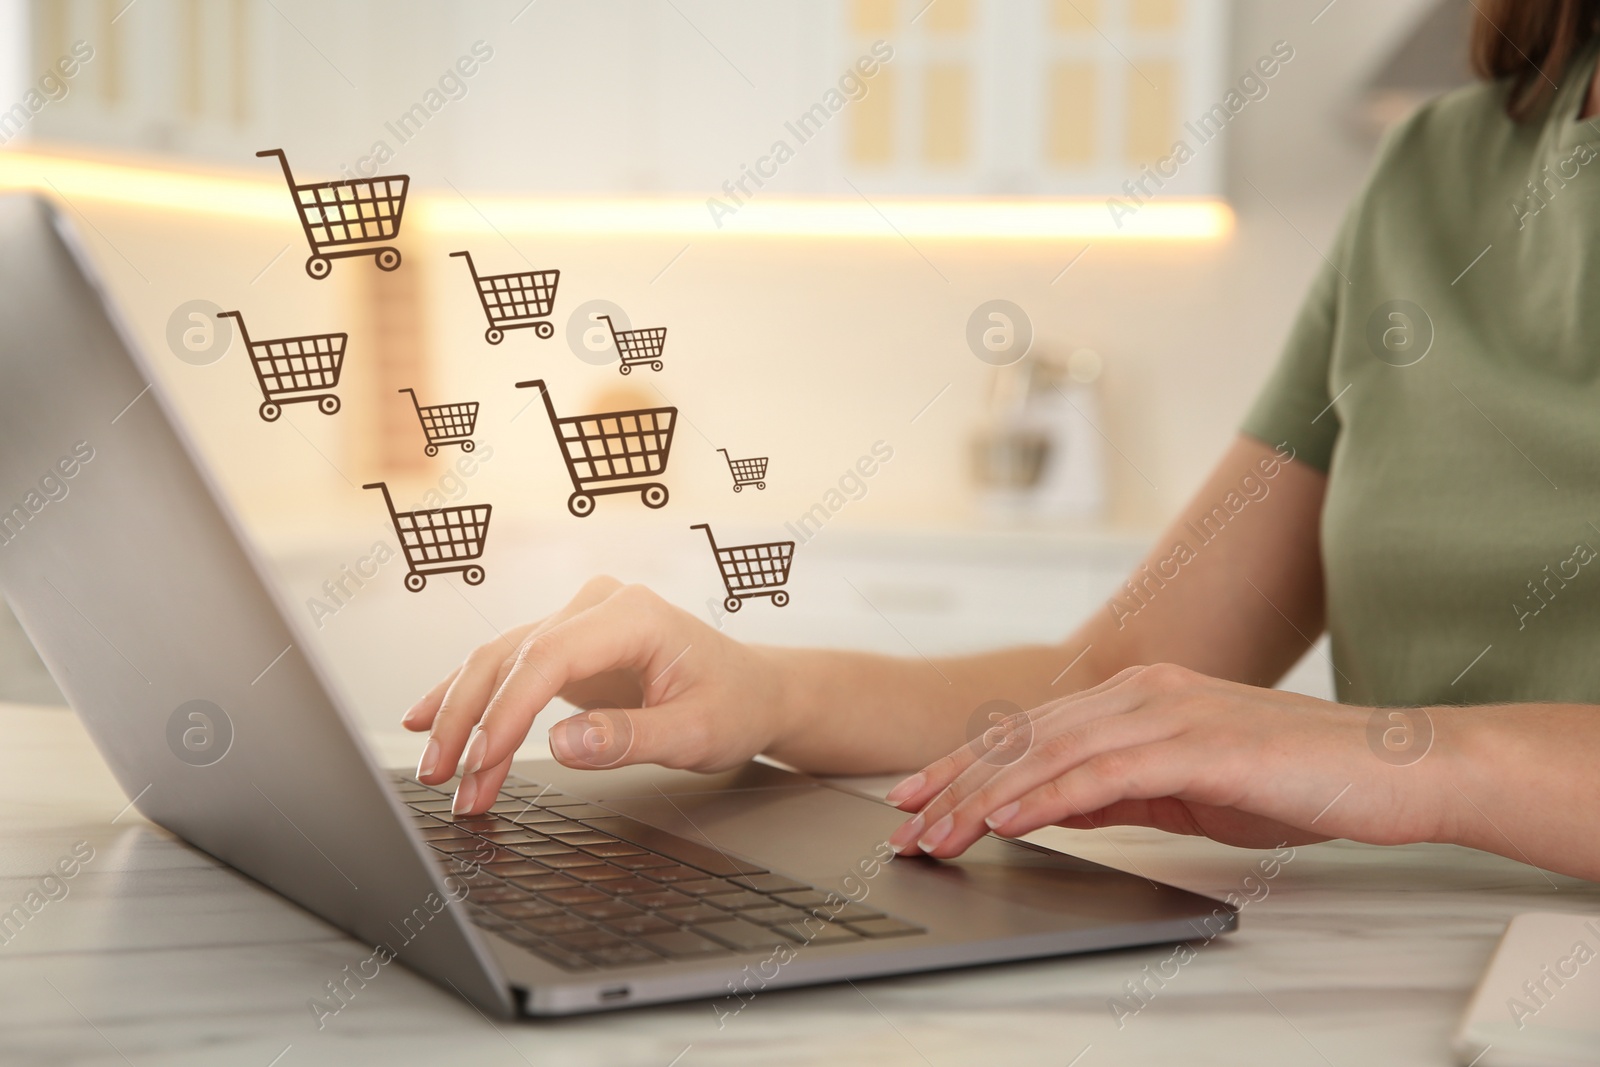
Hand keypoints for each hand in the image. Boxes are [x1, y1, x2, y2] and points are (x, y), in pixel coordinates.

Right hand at [402, 577, 785, 813]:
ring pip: (498, 662)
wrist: (754, 690)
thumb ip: (629, 738)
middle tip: (447, 781)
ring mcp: (578, 621)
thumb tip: (561, 744)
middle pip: (511, 657)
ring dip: (462, 718)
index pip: (549, 657)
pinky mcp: (566, 646)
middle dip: (472, 723)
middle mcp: (598, 606)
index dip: (508, 711)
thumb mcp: (696, 733)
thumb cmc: (734, 704)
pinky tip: (427, 720)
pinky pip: (506, 668)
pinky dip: (469, 698)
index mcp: (634, 615)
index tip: (482, 761)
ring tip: (437, 772)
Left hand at [881, 664, 1446, 857]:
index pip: (1031, 730)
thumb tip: (1046, 806)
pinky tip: (1010, 820)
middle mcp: (1142, 692)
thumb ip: (1116, 790)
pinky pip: (1105, 773)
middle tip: (906, 822)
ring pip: (1052, 753)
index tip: (917, 795)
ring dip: (987, 796)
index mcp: (1137, 696)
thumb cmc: (1292, 778)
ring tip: (940, 833)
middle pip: (1025, 737)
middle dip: (956, 782)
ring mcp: (1168, 712)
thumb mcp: (1183, 789)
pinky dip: (1050, 796)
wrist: (1388, 769)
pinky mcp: (1197, 743)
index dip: (967, 764)